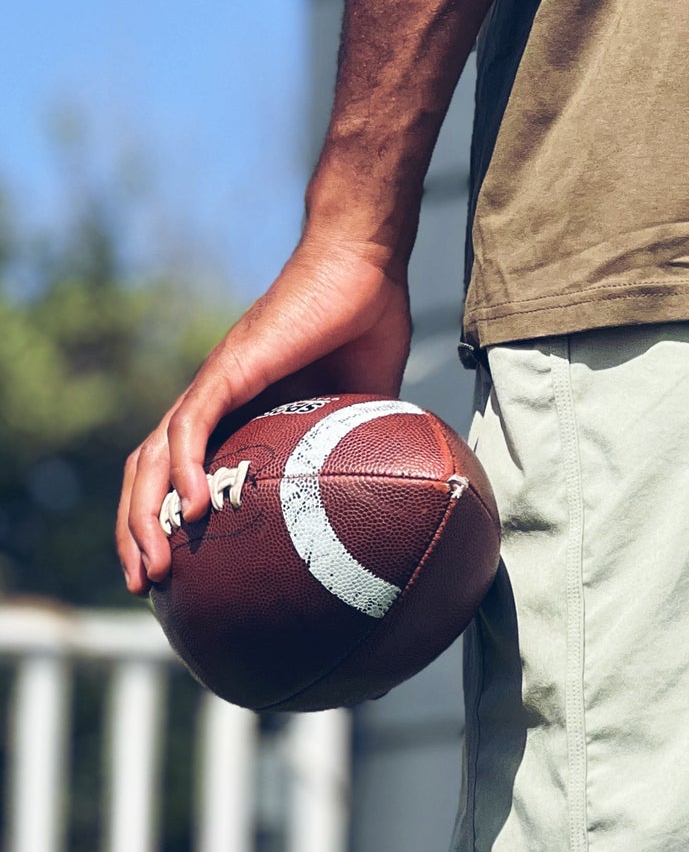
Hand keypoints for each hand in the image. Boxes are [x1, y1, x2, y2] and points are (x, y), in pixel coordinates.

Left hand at [116, 232, 411, 594]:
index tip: (177, 573)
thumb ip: (359, 448)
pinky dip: (184, 471)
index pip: (179, 472)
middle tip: (145, 586)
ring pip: (153, 457)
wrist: (366, 265)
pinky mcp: (228, 368)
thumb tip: (389, 498)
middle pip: (147, 473)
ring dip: (143, 517)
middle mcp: (213, 401)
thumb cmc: (367, 323)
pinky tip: (194, 512)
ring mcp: (215, 384)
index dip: (166, 521)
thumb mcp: (364, 408)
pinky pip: (192, 426)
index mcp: (240, 412)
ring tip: (153, 569)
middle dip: (136, 533)